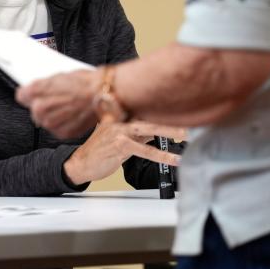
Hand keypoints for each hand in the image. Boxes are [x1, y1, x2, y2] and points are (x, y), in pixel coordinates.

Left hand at [16, 69, 100, 137]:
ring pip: (45, 121)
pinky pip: (57, 130)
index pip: (21, 96)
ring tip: (68, 108)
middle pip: (34, 110)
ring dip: (54, 116)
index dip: (30, 94)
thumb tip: (41, 89)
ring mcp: (50, 123)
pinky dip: (64, 124)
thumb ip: (45, 86)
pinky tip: (73, 115)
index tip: (36, 94)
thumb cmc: (86, 82)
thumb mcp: (60, 76)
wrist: (104, 94)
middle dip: (44, 106)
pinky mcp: (62, 133)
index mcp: (36, 91)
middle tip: (59, 100)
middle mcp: (40, 108)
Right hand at [63, 116, 185, 185]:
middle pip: (148, 114)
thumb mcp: (118, 137)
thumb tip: (155, 133)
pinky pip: (145, 150)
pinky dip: (161, 155)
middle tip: (188, 116)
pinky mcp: (120, 147)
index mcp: (118, 115)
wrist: (80, 163)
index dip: (161, 106)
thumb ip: (136, 134)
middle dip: (169, 114)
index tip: (179, 106)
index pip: (143, 107)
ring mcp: (119, 132)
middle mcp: (118, 120)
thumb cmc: (99, 150)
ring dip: (169, 131)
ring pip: (148, 130)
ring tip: (186, 135)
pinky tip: (173, 159)